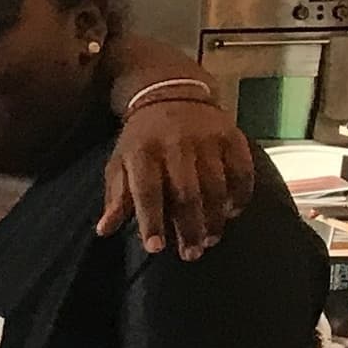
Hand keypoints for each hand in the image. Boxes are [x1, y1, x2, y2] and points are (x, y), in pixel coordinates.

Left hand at [98, 86, 252, 259]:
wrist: (171, 93)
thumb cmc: (141, 139)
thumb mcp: (120, 162)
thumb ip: (116, 196)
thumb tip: (104, 230)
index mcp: (143, 153)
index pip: (147, 192)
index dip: (151, 221)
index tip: (155, 248)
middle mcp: (176, 145)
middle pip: (186, 194)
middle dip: (189, 228)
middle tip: (191, 255)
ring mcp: (207, 140)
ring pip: (216, 186)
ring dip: (215, 219)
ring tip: (210, 240)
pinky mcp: (232, 136)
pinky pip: (242, 171)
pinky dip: (240, 195)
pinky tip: (233, 213)